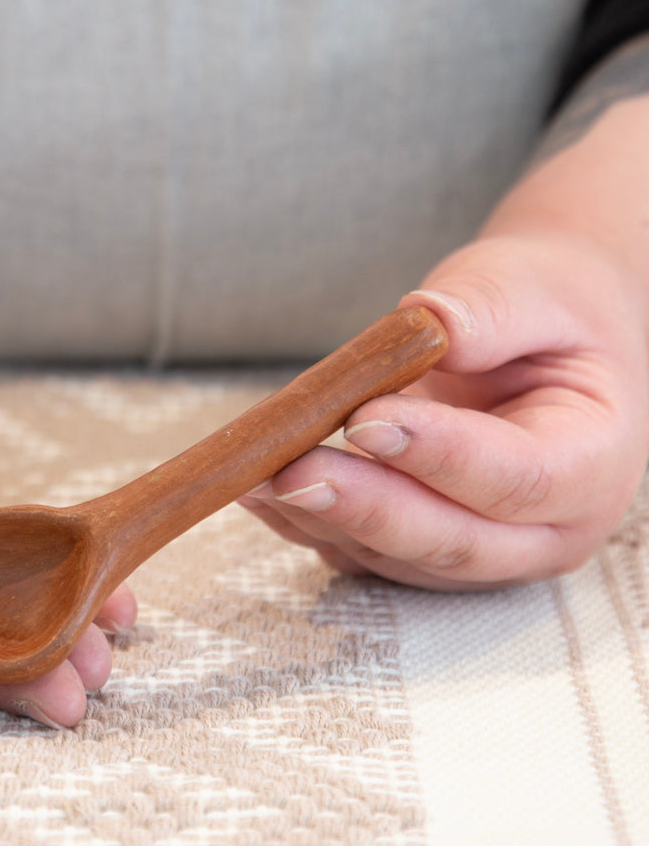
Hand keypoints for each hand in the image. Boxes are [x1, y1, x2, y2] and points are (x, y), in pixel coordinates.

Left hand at [241, 233, 648, 588]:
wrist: (535, 341)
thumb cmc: (541, 311)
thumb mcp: (528, 287)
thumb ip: (487, 308)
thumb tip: (430, 326)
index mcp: (591, 462)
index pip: (518, 478)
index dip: (438, 456)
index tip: (364, 420)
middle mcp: (544, 529)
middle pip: (454, 542)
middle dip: (367, 509)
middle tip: (292, 473)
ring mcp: (483, 551)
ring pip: (399, 557)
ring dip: (323, 521)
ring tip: (254, 475)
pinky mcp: (424, 548)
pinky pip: (362, 553)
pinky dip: (306, 526)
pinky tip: (258, 490)